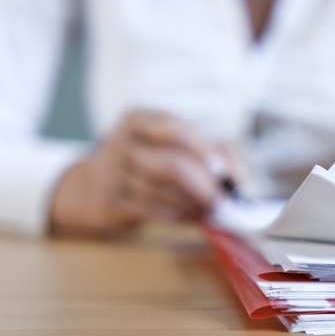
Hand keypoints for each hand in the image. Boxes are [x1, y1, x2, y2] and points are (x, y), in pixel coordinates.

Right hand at [50, 110, 231, 235]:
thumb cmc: (150, 160)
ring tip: (211, 210)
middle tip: (225, 201)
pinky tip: (191, 216)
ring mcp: (110, 173)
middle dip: (204, 186)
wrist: (96, 188)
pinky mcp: (110, 201)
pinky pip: (150, 209)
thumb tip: (238, 178)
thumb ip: (214, 153)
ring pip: (162, 191)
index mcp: (137, 119)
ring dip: (192, 204)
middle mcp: (119, 142)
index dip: (204, 150)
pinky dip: (176, 214)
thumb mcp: (177, 145)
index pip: (173, 128)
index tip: (226, 172)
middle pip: (170, 164)